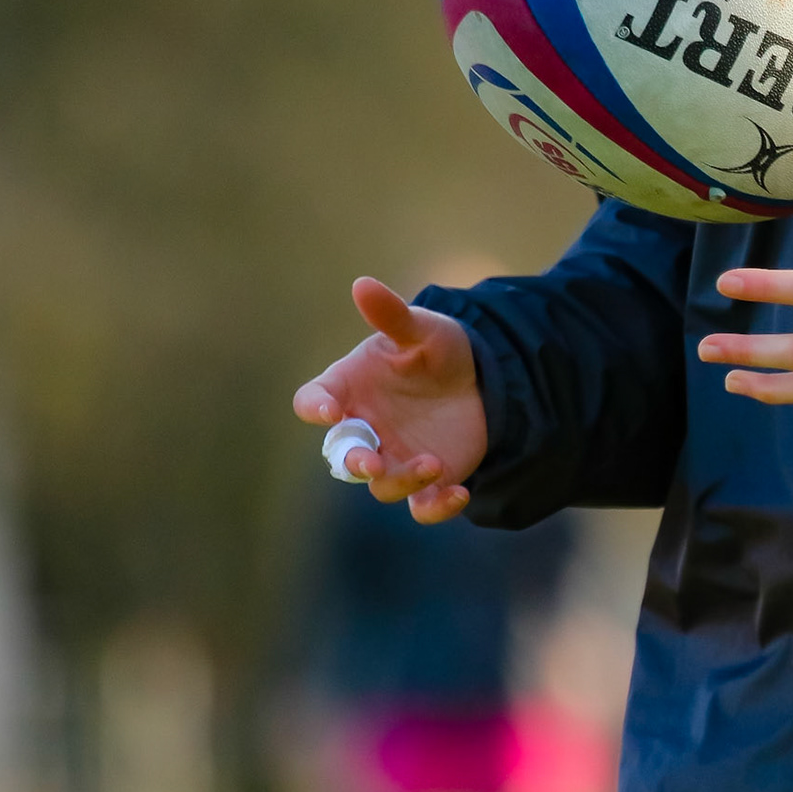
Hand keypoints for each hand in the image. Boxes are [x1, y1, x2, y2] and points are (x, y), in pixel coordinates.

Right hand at [293, 277, 486, 521]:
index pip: (313, 401)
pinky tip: (459, 493)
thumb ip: (391, 315)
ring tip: (432, 463)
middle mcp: (364, 428)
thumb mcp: (419, 328)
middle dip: (353, 462)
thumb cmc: (434, 348)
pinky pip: (423, 506)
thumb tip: (362, 284)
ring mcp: (393, 457)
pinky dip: (437, 506)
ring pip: (383, 485)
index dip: (315, 408)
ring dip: (402, 480)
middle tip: (370, 464)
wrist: (479, 376)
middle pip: (342, 456)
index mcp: (348, 389)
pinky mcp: (427, 478)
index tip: (328, 410)